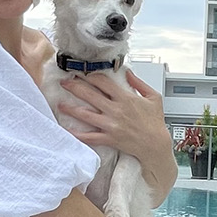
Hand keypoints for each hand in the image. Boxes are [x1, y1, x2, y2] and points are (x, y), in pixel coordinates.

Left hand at [59, 69, 178, 203]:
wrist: (155, 145)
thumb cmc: (155, 122)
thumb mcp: (153, 97)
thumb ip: (139, 83)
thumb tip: (127, 72)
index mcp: (125, 98)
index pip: (103, 82)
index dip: (91, 75)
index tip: (83, 74)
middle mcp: (116, 110)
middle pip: (90, 95)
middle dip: (74, 87)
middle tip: (64, 83)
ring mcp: (111, 125)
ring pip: (86, 114)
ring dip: (71, 108)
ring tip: (60, 104)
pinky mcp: (109, 138)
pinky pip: (89, 137)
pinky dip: (77, 134)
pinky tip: (67, 130)